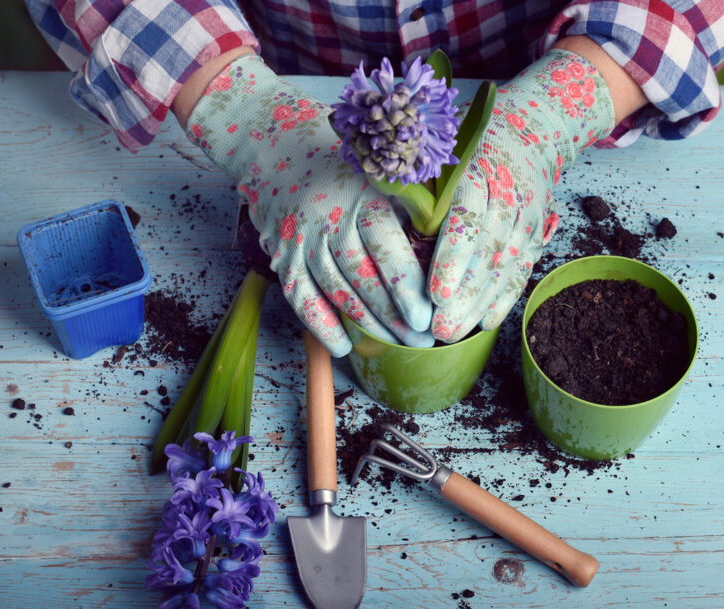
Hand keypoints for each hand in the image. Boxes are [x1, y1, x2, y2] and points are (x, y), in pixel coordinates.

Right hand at [186, 55, 432, 355]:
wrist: (273, 146)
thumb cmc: (343, 164)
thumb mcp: (381, 172)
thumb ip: (411, 206)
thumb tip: (450, 249)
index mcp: (361, 197)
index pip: (386, 249)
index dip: (406, 287)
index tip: (428, 316)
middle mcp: (328, 219)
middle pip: (362, 278)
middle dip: (393, 316)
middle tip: (422, 342)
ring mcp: (301, 240)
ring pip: (336, 292)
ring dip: (366, 325)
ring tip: (396, 345)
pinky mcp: (281, 256)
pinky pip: (300, 298)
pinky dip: (321, 326)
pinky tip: (344, 347)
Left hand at [428, 49, 614, 341]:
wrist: (531, 130)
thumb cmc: (467, 144)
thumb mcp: (442, 150)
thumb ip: (418, 181)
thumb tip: (379, 207)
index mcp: (478, 169)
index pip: (467, 217)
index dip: (453, 258)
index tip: (435, 292)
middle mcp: (508, 193)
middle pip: (489, 250)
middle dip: (465, 294)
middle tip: (439, 327)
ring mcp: (526, 215)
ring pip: (506, 265)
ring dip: (480, 303)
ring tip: (452, 333)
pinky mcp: (536, 233)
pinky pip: (522, 269)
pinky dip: (505, 298)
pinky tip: (485, 323)